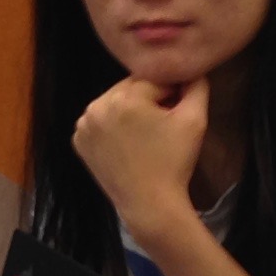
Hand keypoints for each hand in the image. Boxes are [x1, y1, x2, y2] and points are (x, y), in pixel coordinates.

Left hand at [72, 73, 209, 242]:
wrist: (150, 205)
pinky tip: (127, 144)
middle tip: (161, 128)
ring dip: (129, 112)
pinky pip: (100, 122)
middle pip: (130, 90)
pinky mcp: (79, 142)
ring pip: (114, 104)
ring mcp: (83, 125)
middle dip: (147, 102)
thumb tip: (191, 70)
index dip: (170, 95)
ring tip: (145, 137)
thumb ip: (196, 86)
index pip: (153, 80)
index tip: (176, 115)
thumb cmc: (174, 162)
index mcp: (123, 97)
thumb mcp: (195, 119)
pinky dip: (112, 127)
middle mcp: (96, 106)